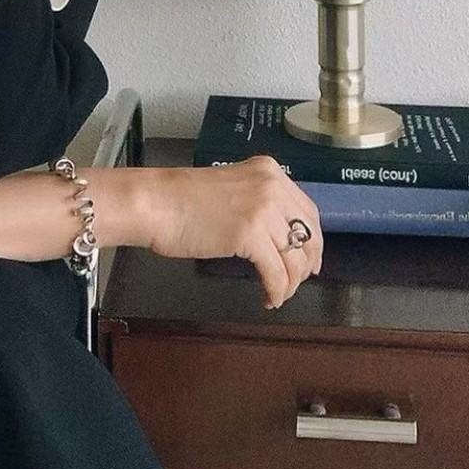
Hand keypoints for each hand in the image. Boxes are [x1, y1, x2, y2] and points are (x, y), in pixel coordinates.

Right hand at [148, 157, 322, 310]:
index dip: (312, 240)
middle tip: (299, 281)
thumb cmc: (181, 199)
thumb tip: (279, 236)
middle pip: (307, 234)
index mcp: (268, 171)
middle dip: (306, 263)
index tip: (310, 257)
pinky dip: (276, 290)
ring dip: (290, 283)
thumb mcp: (232, 188)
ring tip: (278, 294)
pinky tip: (268, 298)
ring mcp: (262, 209)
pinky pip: (276, 273)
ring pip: (294, 258)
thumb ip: (258, 203)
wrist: (156, 202)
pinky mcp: (250, 234)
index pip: (307, 210)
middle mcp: (271, 186)